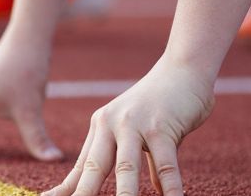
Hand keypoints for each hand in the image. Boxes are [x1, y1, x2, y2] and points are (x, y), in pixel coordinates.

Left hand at [43, 61, 214, 195]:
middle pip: (94, 167)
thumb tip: (151, 186)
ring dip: (124, 194)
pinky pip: (165, 164)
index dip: (67, 187)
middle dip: (83, 192)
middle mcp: (110, 125)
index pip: (82, 165)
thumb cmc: (162, 102)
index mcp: (100, 127)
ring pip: (125, 167)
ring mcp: (134, 125)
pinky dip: (170, 186)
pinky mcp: (161, 127)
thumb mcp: (142, 131)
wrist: (183, 68)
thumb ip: (141, 158)